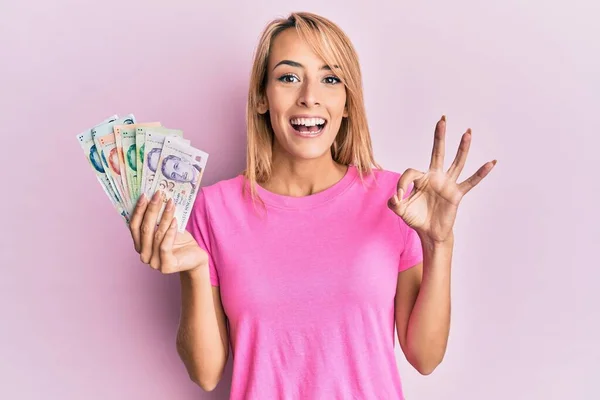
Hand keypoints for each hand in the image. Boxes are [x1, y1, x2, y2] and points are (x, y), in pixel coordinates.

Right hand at [129, 191, 207, 273]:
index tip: (144, 195)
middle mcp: (144, 255)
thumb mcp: (166, 228)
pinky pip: (165, 245)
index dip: (138, 210)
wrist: (195, 258)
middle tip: (158, 194)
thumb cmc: (180, 242)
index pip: (134, 226)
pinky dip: (170, 231)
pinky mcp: (166, 266)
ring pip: (156, 235)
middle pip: (145, 229)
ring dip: (164, 216)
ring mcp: (154, 263)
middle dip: (151, 209)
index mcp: (140, 245)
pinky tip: (175, 220)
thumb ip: (157, 219)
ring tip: (171, 203)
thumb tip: (155, 197)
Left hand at [388, 115, 496, 243]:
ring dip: (462, 148)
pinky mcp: (456, 194)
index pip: (411, 172)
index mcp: (421, 179)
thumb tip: (396, 197)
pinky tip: (491, 162)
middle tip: (442, 119)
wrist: (429, 233)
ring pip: (456, 162)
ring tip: (467, 132)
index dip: (403, 184)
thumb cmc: (416, 218)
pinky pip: (471, 182)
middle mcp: (436, 177)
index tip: (399, 196)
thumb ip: (393, 203)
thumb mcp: (400, 210)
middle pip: (438, 153)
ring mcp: (447, 184)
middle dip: (439, 136)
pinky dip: (481, 173)